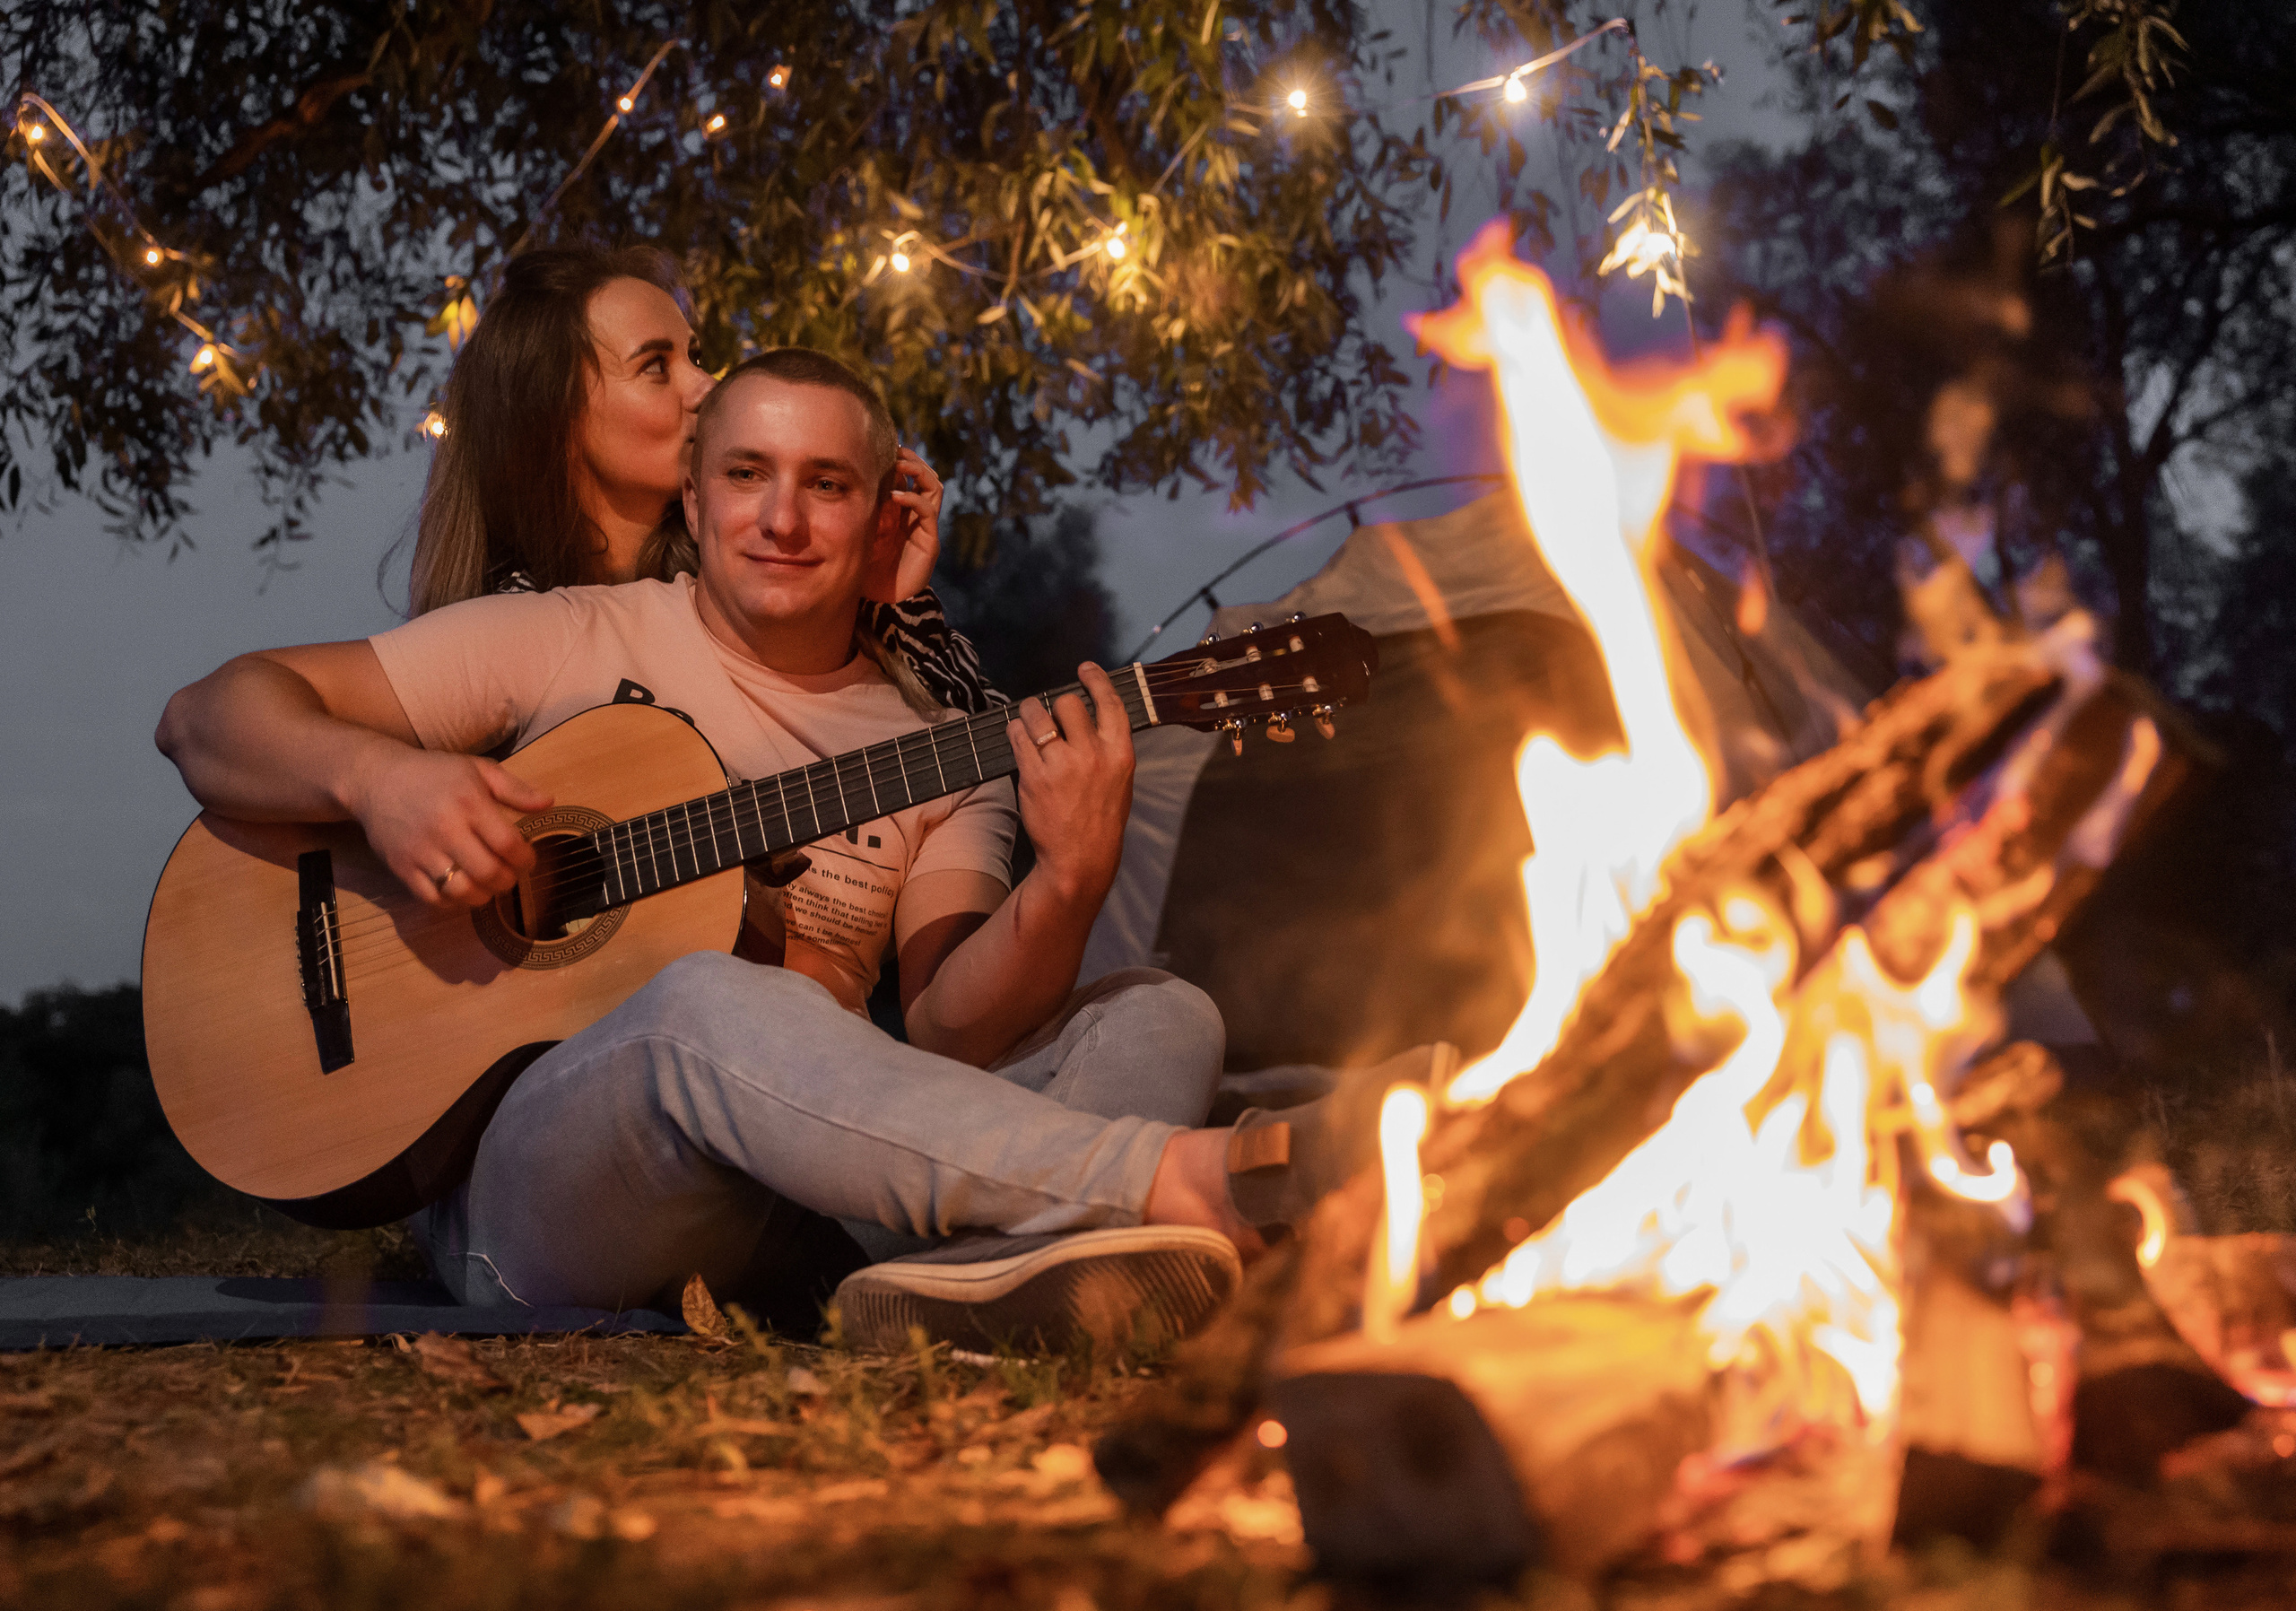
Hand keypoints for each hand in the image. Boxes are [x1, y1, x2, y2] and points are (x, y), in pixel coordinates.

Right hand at [347, 745, 554, 909]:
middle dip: (508, 881)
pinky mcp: (401, 867)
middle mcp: (445, 829)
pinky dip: (452, 903)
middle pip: (488, 873)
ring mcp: (421, 851)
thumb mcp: (477, 769)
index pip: (508, 844)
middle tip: (509, 875)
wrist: (375, 779)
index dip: (525, 859)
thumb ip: (515, 788)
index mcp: (469, 802)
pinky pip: (432, 899)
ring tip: (487, 885)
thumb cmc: (433, 773)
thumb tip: (549, 803)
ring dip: (483, 896)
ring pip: (461, 891)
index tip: (527, 860)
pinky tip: (461, 891)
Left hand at [866, 446, 943, 603]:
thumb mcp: (855, 530)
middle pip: (924, 475)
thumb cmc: (863, 566)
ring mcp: (923, 526)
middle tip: (893, 451)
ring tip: (899, 465)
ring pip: (933, 487)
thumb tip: (834, 482)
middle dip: (910, 459)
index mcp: (898, 509)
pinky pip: (926, 511)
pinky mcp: (928, 541)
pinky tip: (895, 496)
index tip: (879, 447)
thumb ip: (855, 509)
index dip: (897, 458)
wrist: (879, 600)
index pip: (906, 475)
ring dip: (918, 471)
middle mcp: (913, 514)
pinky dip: (912, 499)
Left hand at [1006, 663, 1133, 905]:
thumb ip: (1108, 747)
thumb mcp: (1120, 780)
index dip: (1096, 679)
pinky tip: (1018, 739)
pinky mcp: (1034, 775)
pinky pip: (1017, 736)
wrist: (1081, 857)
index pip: (1109, 702)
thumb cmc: (1101, 819)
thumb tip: (1088, 718)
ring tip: (1029, 724)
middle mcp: (1092, 753)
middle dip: (1055, 705)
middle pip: (1067, 702)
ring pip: (1037, 714)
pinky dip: (1015, 732)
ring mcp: (1062, 764)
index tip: (1085, 669)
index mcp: (1120, 752)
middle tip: (1050, 716)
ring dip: (1029, 714)